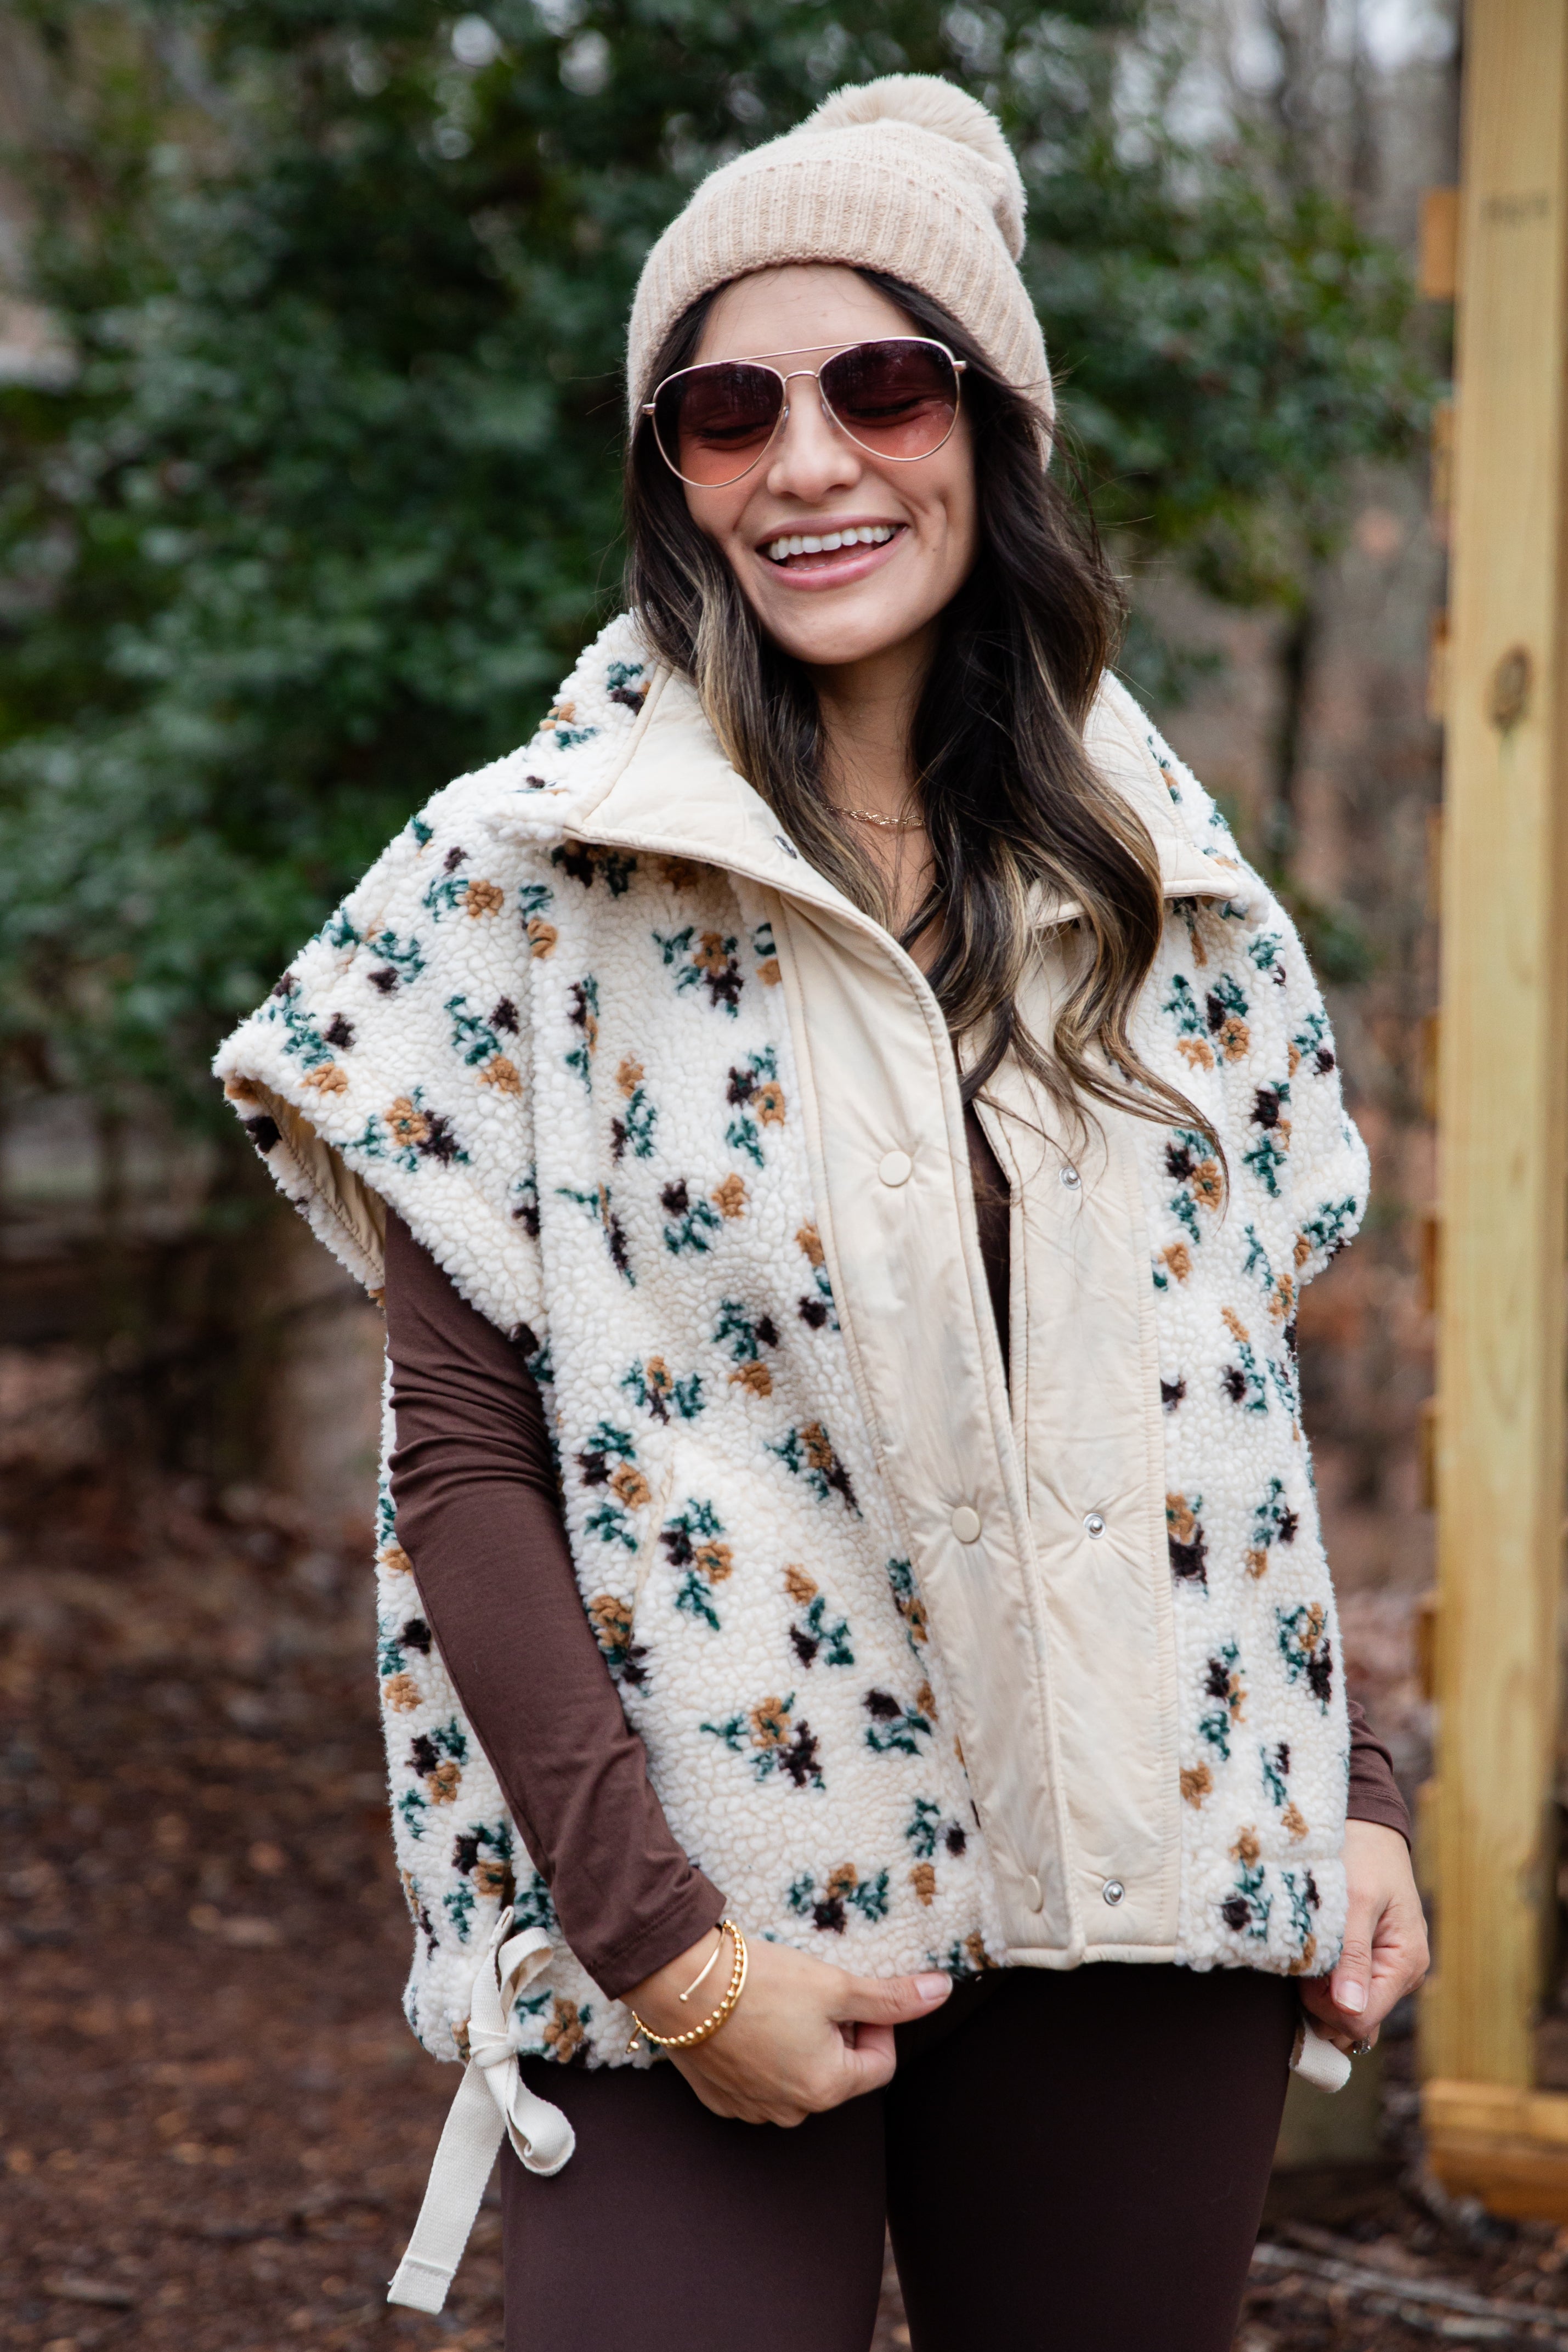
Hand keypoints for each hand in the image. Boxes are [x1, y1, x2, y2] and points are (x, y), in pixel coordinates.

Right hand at [623, 1925, 949, 2125]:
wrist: (679, 1983)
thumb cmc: (760, 1982)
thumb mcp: (835, 1984)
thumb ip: (892, 1996)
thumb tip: (943, 1991)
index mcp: (826, 2088)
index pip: (880, 2060)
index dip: (874, 2020)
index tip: (848, 1990)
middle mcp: (791, 2111)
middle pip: (839, 2069)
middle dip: (835, 2031)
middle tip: (811, 1992)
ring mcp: (752, 2109)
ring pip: (799, 2075)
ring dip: (799, 2042)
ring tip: (776, 2002)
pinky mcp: (721, 2098)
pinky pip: (760, 2081)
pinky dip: (763, 2053)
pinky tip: (747, 2020)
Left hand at [1300, 1819, 1428, 2054]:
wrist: (1367, 1826)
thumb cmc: (1363, 1854)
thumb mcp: (1355, 1899)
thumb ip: (1352, 1955)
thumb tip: (1350, 2010)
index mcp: (1405, 1963)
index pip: (1361, 2019)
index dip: (1324, 2005)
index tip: (1304, 1971)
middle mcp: (1401, 1974)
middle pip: (1352, 2022)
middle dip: (1319, 2001)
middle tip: (1301, 1957)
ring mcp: (1386, 1970)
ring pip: (1346, 2011)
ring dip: (1318, 1993)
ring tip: (1307, 1951)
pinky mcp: (1371, 1962)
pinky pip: (1345, 1993)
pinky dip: (1323, 1984)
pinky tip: (1312, 1957)